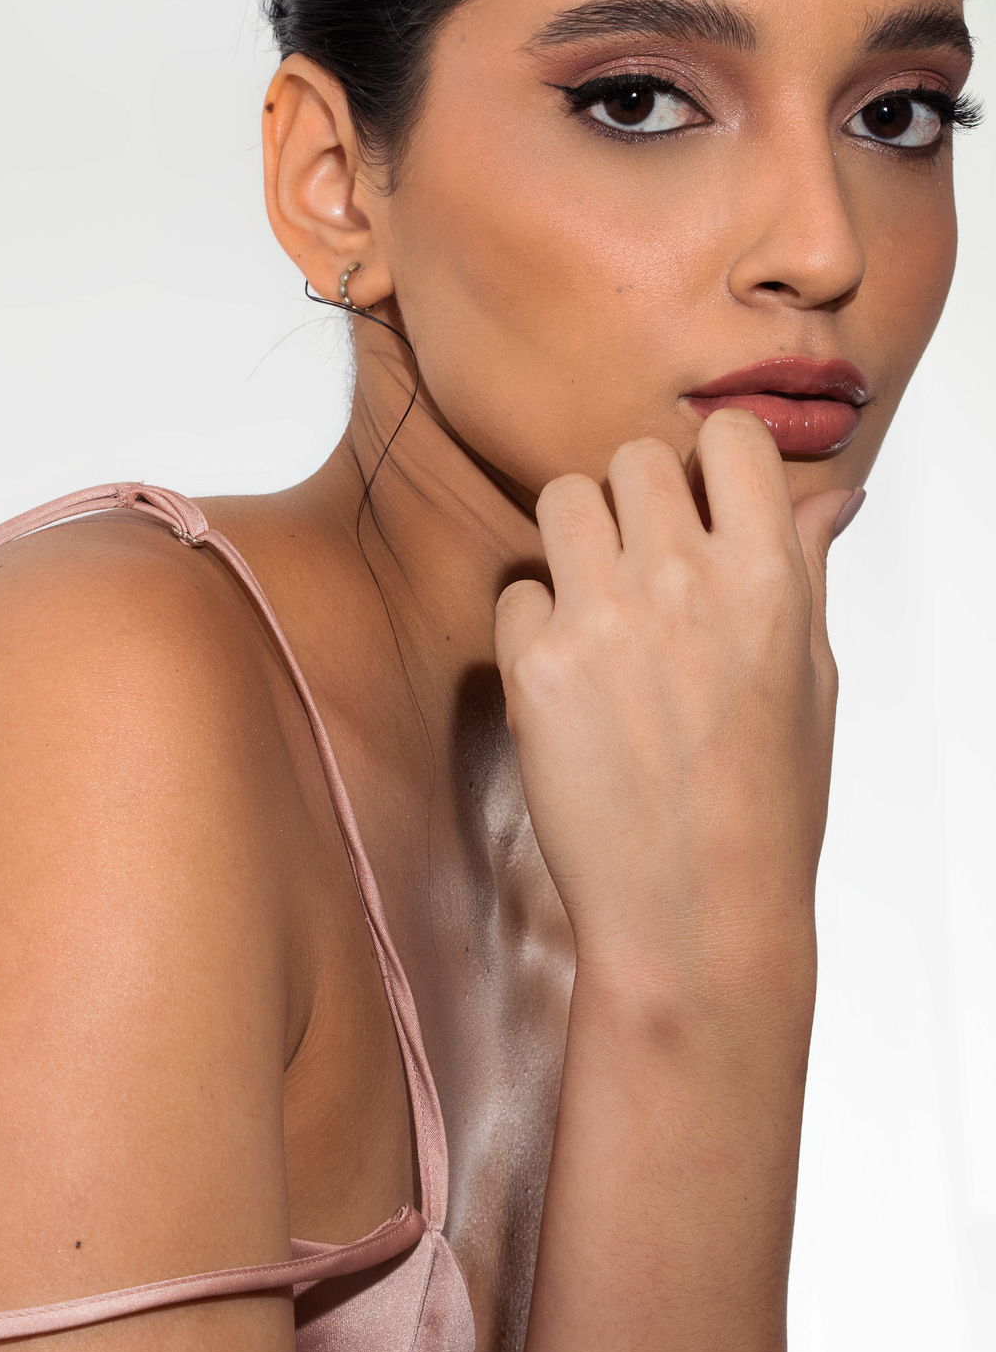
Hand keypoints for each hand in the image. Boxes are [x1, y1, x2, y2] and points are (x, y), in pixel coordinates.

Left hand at [495, 409, 852, 1010]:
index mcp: (768, 577)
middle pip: (633, 459)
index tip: (706, 504)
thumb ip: (807, 570)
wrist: (693, 914)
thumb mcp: (812, 679)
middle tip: (644, 570)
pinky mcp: (536, 665)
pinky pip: (517, 591)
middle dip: (635, 502)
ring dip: (576, 542)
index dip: (711, 464)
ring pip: (562, 501)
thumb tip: (834, 495)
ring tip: (600, 612)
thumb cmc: (764, 807)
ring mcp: (603, 618)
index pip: (729, 437)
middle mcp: (685, 580)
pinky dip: (534, 625)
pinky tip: (570, 682)